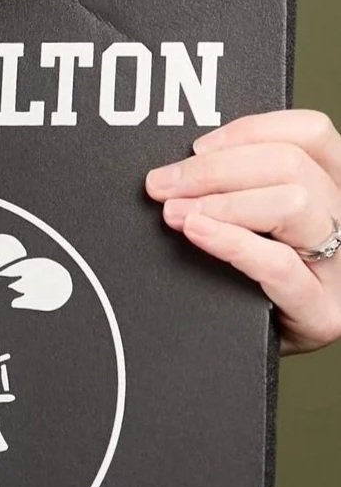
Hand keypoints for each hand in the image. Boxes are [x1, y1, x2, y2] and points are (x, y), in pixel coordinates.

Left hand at [145, 110, 340, 351]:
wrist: (252, 356)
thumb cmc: (247, 283)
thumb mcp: (255, 225)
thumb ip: (241, 187)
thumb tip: (186, 163)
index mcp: (334, 191)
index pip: (312, 133)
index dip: (250, 130)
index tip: (198, 148)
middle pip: (292, 164)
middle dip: (214, 169)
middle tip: (163, 184)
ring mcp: (339, 269)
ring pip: (293, 204)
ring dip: (221, 202)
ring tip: (174, 213)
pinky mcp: (319, 311)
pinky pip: (278, 264)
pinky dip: (231, 242)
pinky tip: (197, 233)